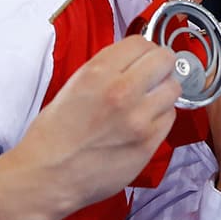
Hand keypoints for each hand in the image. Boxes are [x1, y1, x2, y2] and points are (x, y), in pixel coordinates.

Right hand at [0, 35, 181, 219]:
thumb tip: (135, 59)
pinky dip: (161, 117)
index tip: (142, 57)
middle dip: (160, 65)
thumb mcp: (74, 85)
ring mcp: (138, 119)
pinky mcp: (148, 143)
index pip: (141, 42)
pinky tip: (145, 122)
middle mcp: (121, 92)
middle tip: (153, 75)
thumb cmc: (54, 135)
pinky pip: (170, 117)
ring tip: (149, 101)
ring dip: (163, 91)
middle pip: (165, 59)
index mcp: (98, 73)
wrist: (46, 177)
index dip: (144, 49)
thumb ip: (107, 68)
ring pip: (173, 88)